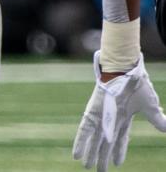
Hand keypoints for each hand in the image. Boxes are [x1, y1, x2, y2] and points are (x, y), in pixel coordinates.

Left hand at [74, 53, 165, 169]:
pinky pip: (84, 130)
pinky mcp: (93, 112)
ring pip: (93, 139)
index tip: (116, 164)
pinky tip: (76, 154)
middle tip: (98, 170)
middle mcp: (110, 118)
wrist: (125, 70)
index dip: (118, 151)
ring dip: (90, 153)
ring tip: (85, 166)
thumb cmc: (137, 84)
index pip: (120, 138)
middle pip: (104, 142)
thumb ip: (156, 119)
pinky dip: (80, 142)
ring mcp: (101, 116)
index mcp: (124, 117)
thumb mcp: (149, 106)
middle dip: (102, 156)